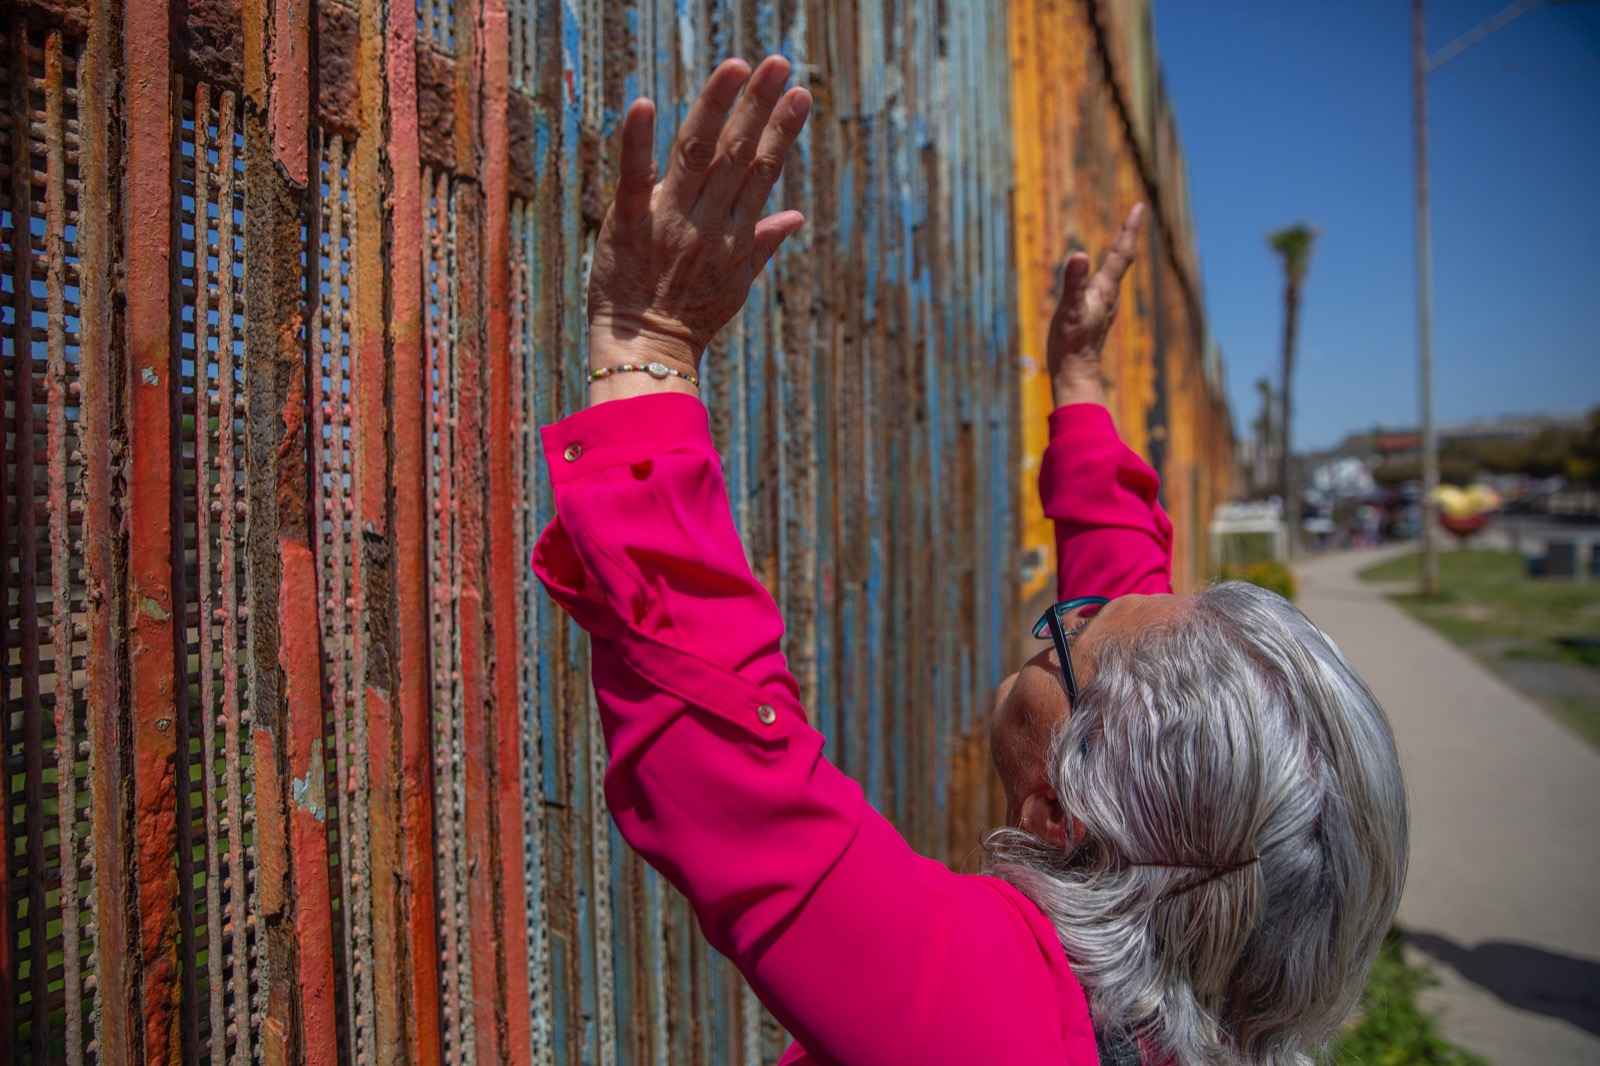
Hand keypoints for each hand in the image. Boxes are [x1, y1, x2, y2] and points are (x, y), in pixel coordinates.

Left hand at [586, 56, 812, 392]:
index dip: (781, 131)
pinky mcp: (628, 225)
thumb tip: (796, 217)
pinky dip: (638, 141)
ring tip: (736, 67)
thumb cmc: (690, 318)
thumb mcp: (737, 285)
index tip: (799, 94)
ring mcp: (669, 222)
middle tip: (779, 63)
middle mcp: (708, 223)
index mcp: (734, 234)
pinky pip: (633, 178)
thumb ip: (763, 243)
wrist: (647, 353)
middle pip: (737, 153)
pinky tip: (643, 104)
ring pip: (697, 154)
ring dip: (717, 106)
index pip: (762, 171)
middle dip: (759, 106)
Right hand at [1047, 204, 1144, 407]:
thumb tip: (1079, 255)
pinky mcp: (1095, 315)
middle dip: (1127, 236)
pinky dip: (1108, 270)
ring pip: (1116, 272)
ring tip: (1123, 237)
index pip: (1120, 252)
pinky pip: (1106, 285)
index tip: (1140, 205)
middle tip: (1135, 213)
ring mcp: (1103, 306)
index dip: (1130, 228)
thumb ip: (1073, 282)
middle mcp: (1109, 295)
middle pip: (1122, 259)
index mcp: (1105, 289)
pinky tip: (1102, 277)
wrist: (1075, 372)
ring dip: (1119, 252)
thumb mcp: (1069, 309)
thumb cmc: (1071, 342)